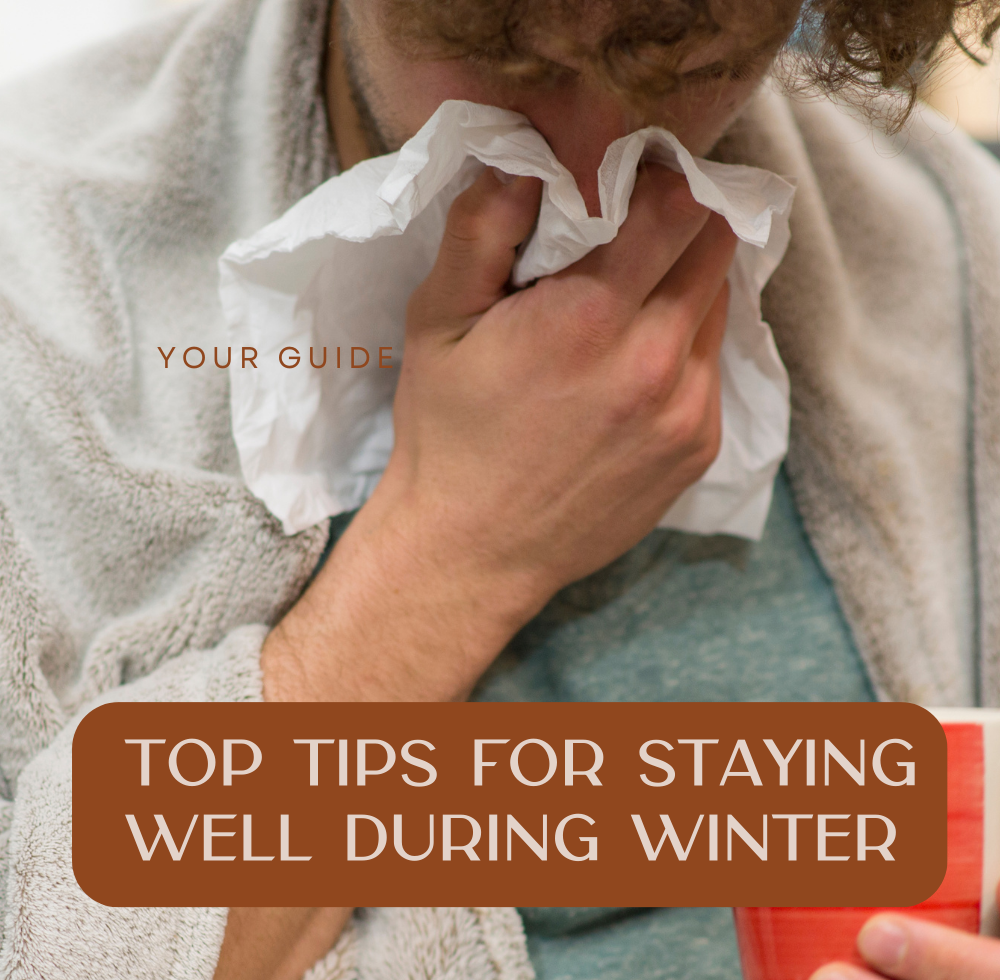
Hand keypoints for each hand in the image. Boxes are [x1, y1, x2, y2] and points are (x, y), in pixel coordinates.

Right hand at [263, 162, 734, 703]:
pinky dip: (685, 349)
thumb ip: (481, 228)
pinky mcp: (698, 447)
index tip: (632, 181)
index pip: (675, 206)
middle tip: (636, 232)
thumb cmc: (448, 434)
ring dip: (685, 287)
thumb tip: (524, 160)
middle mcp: (655, 362)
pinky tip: (631, 367)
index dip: (660, 179)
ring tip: (630, 303)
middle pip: (713, 247)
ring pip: (720, 306)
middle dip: (681, 225)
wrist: (473, 552)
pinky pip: (713, 367)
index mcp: (590, 318)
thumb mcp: (438, 321)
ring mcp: (687, 411)